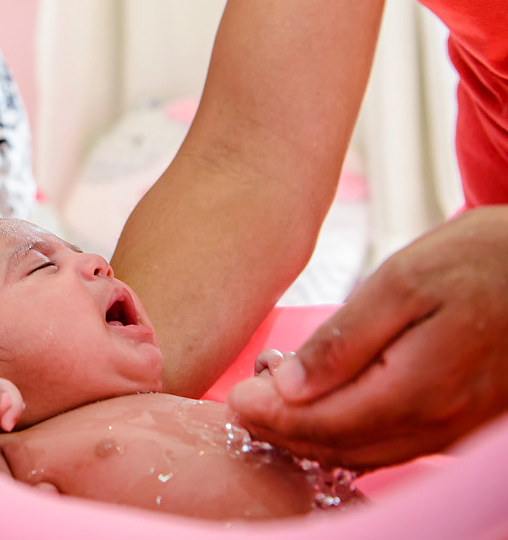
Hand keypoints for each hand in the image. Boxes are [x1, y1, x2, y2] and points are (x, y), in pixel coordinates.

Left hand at [228, 206, 507, 467]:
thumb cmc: (484, 262)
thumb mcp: (402, 282)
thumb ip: (343, 341)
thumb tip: (287, 388)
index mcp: (418, 389)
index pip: (323, 423)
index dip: (271, 416)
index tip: (234, 399)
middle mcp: (439, 423)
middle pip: (340, 446)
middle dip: (282, 430)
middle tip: (241, 403)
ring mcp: (455, 429)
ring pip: (366, 453)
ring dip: (312, 435)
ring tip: (270, 403)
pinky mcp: (462, 423)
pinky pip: (394, 445)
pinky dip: (350, 434)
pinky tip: (324, 407)